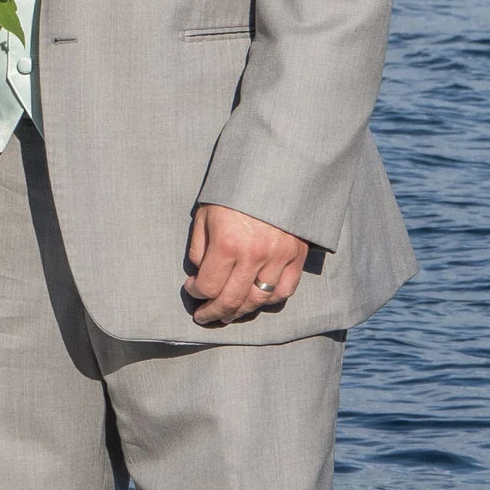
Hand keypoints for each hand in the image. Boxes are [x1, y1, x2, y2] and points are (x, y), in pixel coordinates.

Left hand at [184, 203, 308, 326]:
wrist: (275, 172)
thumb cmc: (234, 193)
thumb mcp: (206, 215)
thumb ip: (200, 248)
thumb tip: (201, 275)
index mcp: (227, 244)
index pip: (208, 286)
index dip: (195, 293)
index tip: (192, 289)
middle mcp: (254, 255)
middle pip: (232, 301)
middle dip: (214, 313)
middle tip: (205, 316)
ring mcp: (278, 258)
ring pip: (258, 300)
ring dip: (240, 312)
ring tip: (229, 314)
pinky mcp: (297, 256)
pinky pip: (284, 290)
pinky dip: (270, 300)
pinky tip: (257, 299)